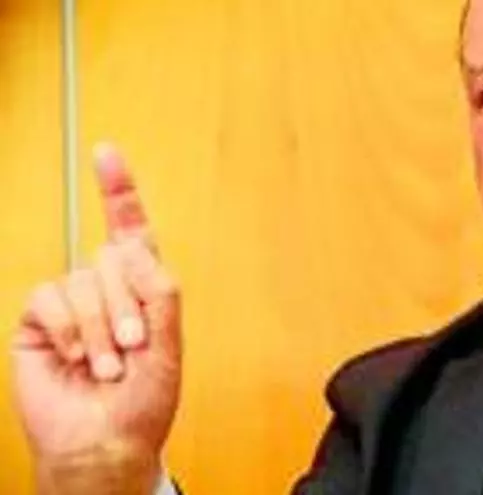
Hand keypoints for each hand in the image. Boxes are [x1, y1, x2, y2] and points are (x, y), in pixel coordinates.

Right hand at [12, 144, 181, 493]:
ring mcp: (72, 305)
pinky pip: (50, 296)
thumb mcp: (172, 346)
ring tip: (108, 364)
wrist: (106, 441)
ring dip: (100, 328)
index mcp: (142, 290)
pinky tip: (75, 357)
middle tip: (134, 347)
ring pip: (83, 279)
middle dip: (127, 305)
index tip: (107, 154)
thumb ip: (161, 291)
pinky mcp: (41, 321)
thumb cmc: (143, 401)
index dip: (119, 192)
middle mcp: (106, 290)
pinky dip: (69, 330)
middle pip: (111, 256)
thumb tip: (132, 250)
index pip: (130, 231)